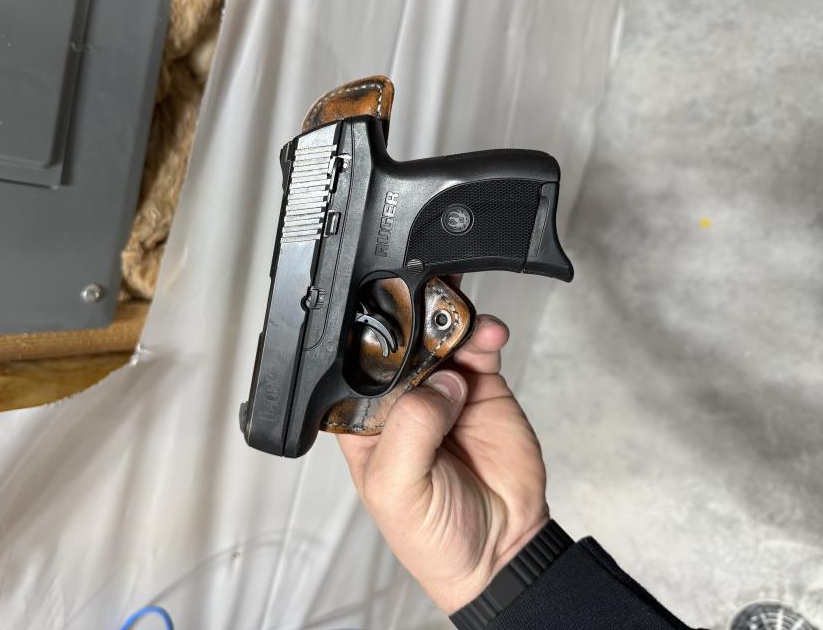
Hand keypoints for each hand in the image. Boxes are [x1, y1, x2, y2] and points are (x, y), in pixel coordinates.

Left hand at [337, 314, 548, 613]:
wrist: (503, 551)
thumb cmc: (434, 536)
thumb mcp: (398, 489)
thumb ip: (409, 430)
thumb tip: (438, 384)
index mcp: (363, 423)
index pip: (354, 369)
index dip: (366, 343)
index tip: (381, 321)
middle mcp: (399, 402)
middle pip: (398, 344)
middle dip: (409, 319)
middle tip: (425, 305)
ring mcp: (441, 392)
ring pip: (438, 337)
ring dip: (448, 320)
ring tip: (460, 323)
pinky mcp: (481, 388)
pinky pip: (479, 347)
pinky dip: (484, 333)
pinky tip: (487, 335)